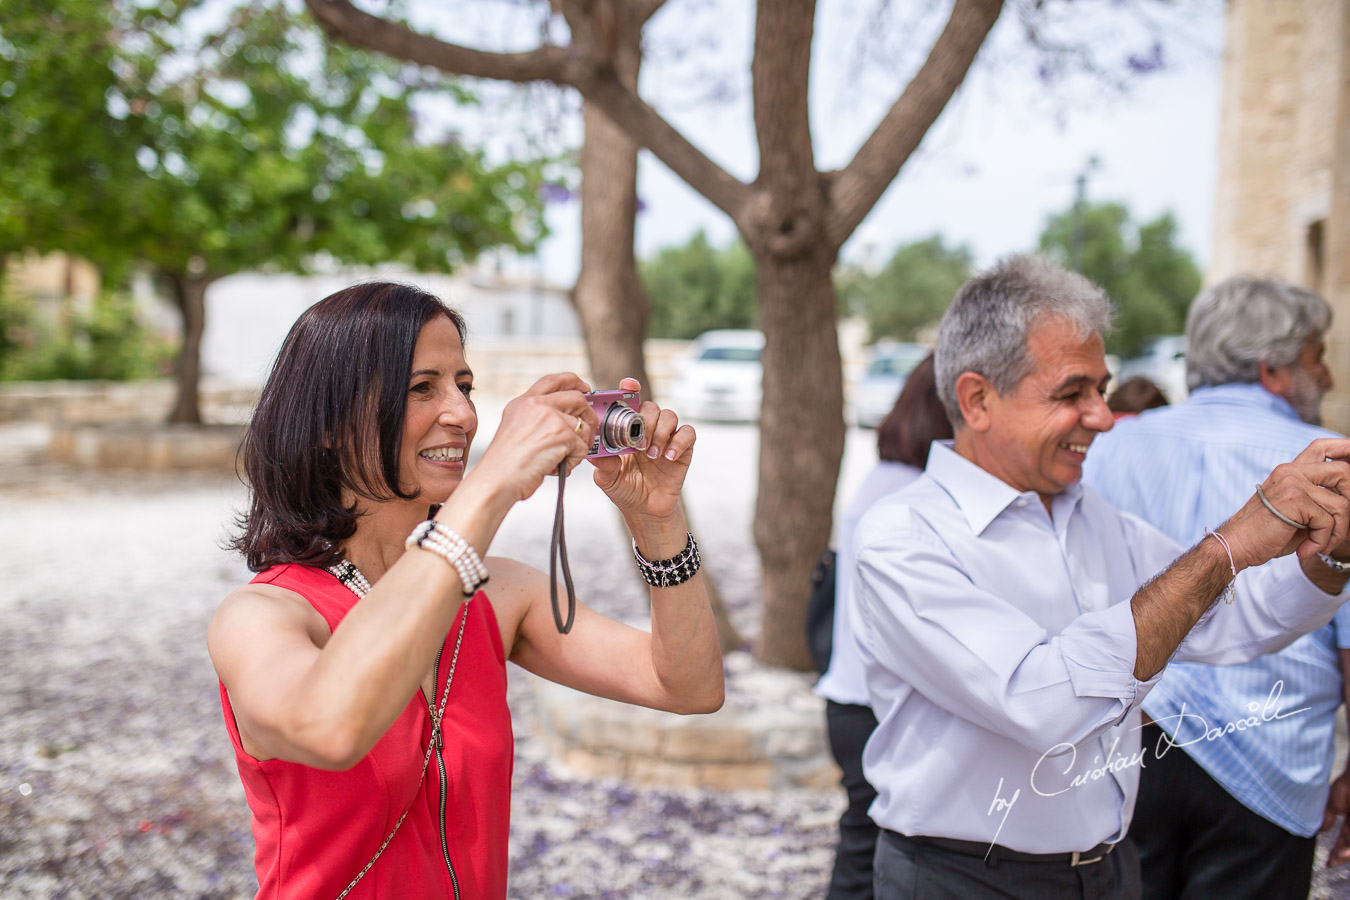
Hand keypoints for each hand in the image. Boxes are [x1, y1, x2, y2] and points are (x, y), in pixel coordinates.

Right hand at [471, 373, 596, 503]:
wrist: (496, 480)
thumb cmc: (505, 465)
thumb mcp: (516, 431)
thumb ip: (537, 421)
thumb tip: (566, 422)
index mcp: (522, 403)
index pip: (552, 381)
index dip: (572, 381)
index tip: (584, 387)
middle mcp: (535, 405)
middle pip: (576, 399)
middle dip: (588, 417)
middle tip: (587, 433)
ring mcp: (549, 417)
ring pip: (582, 427)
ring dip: (576, 448)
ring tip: (558, 460)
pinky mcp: (561, 433)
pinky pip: (581, 448)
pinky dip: (573, 462)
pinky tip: (555, 467)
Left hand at [589, 377, 695, 520]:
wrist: (645, 510)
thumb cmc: (624, 489)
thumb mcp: (607, 479)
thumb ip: (603, 464)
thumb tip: (593, 452)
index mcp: (628, 430)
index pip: (631, 403)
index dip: (631, 390)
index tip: (629, 385)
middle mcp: (648, 429)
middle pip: (651, 406)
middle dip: (645, 420)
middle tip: (638, 444)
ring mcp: (666, 438)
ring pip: (670, 415)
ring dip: (660, 432)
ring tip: (651, 454)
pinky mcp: (683, 449)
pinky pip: (688, 433)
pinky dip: (678, 441)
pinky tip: (668, 456)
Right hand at [1221, 439, 1349, 569]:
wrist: (1236, 545)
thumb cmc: (1266, 533)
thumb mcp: (1297, 511)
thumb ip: (1320, 499)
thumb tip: (1349, 501)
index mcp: (1290, 471)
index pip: (1323, 447)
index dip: (1346, 449)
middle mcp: (1291, 471)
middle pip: (1343, 472)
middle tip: (1345, 527)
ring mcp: (1292, 483)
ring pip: (1341, 504)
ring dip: (1338, 531)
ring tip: (1321, 545)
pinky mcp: (1294, 500)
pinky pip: (1327, 521)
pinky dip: (1322, 541)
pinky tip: (1307, 549)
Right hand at [1323, 768, 1349, 865]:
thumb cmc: (1347, 784)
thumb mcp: (1333, 803)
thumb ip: (1328, 816)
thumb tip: (1320, 829)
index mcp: (1349, 816)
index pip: (1344, 838)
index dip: (1337, 849)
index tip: (1329, 860)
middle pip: (1349, 842)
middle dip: (1341, 854)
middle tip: (1331, 862)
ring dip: (1346, 851)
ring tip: (1336, 858)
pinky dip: (1348, 846)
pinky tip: (1344, 852)